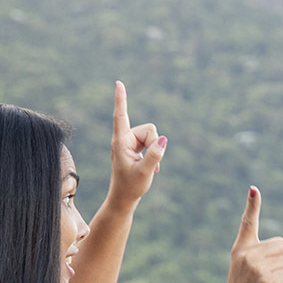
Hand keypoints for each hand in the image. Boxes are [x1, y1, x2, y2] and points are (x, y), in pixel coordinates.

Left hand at [108, 80, 166, 206]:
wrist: (124, 198)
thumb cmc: (131, 187)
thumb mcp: (145, 172)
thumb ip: (155, 155)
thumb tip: (164, 139)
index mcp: (120, 142)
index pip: (121, 116)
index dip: (121, 99)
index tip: (118, 83)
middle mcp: (124, 139)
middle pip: (149, 129)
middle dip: (155, 143)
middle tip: (151, 163)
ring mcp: (130, 143)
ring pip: (152, 136)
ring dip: (155, 150)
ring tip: (148, 166)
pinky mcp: (135, 148)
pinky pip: (152, 143)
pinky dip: (155, 154)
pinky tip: (152, 168)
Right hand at [222, 187, 282, 282]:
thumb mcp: (252, 271)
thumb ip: (268, 256)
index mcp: (240, 249)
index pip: (248, 223)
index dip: (252, 205)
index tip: (254, 189)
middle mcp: (247, 255)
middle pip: (282, 244)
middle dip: (281, 259)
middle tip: (266, 276)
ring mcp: (256, 267)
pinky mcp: (267, 279)